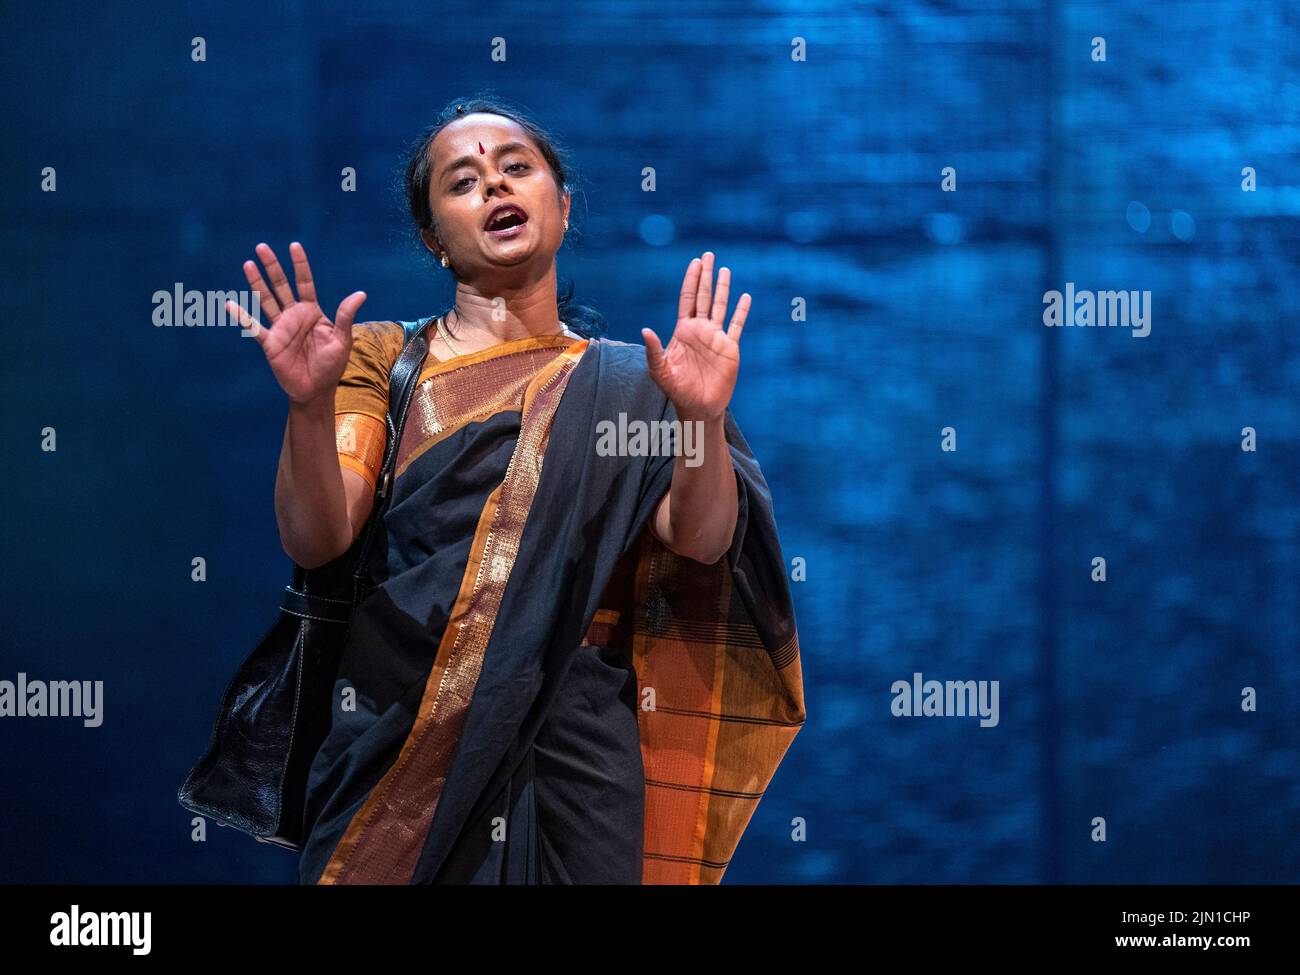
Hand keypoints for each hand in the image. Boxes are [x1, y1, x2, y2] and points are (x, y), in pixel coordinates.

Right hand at [226, 242, 366, 405]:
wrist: (316, 390)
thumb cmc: (331, 366)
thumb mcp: (343, 340)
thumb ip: (346, 316)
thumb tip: (360, 293)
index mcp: (312, 312)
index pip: (304, 282)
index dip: (299, 265)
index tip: (294, 246)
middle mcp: (294, 316)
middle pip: (281, 286)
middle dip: (272, 266)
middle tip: (262, 246)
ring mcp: (280, 328)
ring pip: (266, 300)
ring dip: (257, 283)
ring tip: (248, 264)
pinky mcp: (270, 343)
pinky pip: (254, 327)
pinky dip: (243, 317)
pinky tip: (232, 304)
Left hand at [641, 252, 748, 420]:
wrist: (699, 407)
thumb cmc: (677, 391)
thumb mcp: (660, 372)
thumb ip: (653, 351)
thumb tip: (645, 330)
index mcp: (683, 331)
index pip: (687, 300)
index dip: (691, 281)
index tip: (695, 262)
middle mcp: (700, 330)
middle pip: (703, 297)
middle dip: (706, 276)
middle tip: (708, 254)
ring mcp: (715, 338)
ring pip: (720, 306)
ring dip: (723, 288)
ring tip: (725, 269)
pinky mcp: (730, 348)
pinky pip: (737, 325)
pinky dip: (741, 311)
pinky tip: (745, 297)